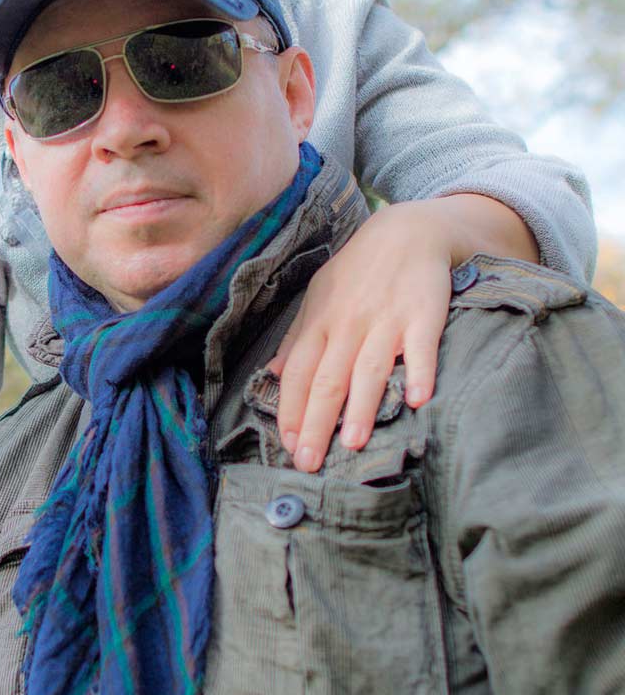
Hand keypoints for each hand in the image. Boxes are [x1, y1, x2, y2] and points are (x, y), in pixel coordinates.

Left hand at [271, 201, 454, 469]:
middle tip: (309, 463)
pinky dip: (419, 371)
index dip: (290, 410)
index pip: (297, 373)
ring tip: (352, 443)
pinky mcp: (424, 315)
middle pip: (328, 379)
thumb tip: (271, 374)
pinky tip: (418, 399)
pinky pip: (421, 347)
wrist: (407, 231)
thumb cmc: (358, 272)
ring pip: (369, 368)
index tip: (287, 446)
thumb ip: (297, 338)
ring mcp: (387, 320)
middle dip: (316, 423)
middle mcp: (348, 324)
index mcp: (320, 323)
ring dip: (361, 407)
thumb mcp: (318, 297)